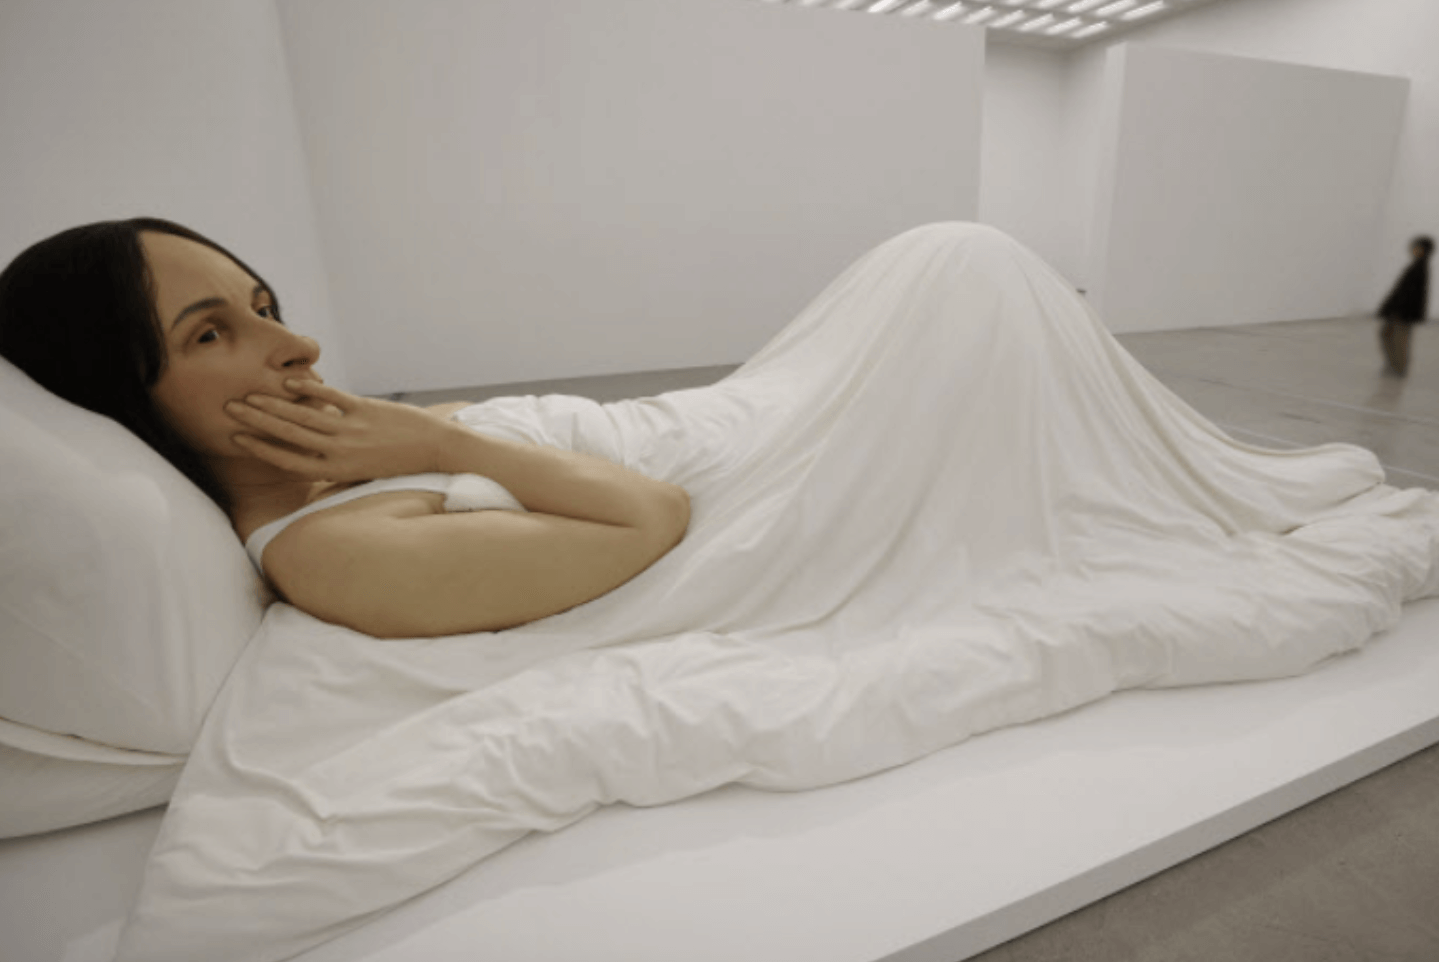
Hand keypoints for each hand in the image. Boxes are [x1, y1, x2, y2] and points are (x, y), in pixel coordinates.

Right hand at [226, 379, 459, 480]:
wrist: (435, 449)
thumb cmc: (398, 462)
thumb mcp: (363, 471)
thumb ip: (336, 463)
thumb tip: (310, 456)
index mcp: (337, 470)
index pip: (290, 460)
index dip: (261, 448)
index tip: (238, 436)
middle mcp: (341, 452)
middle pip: (289, 435)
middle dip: (257, 420)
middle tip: (230, 407)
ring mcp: (353, 430)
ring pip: (304, 416)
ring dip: (274, 404)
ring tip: (250, 394)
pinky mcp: (367, 410)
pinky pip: (332, 399)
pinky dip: (311, 389)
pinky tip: (290, 382)